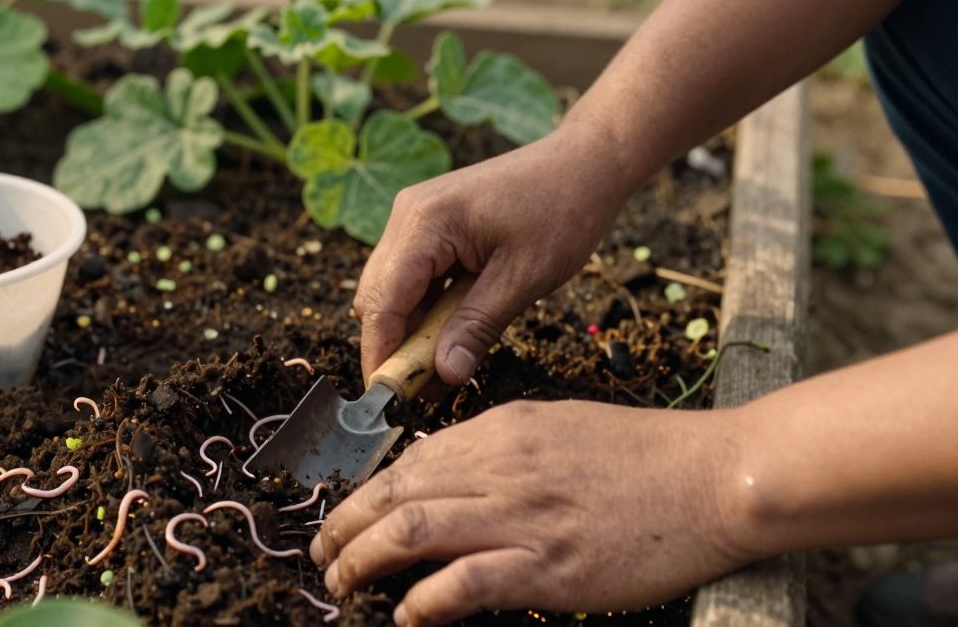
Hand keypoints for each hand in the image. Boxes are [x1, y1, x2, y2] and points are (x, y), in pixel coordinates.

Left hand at [309, 400, 761, 625]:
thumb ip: (500, 450)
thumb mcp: (557, 428)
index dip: (364, 495)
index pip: (409, 463)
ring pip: (414, 531)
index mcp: (501, 430)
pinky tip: (406, 616)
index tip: (344, 519)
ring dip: (365, 561)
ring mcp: (523, 516)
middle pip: (396, 494)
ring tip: (341, 584)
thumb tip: (445, 477)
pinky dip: (424, 601)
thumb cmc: (642, 456)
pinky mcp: (549, 565)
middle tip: (322, 556)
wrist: (713, 478)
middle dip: (344, 527)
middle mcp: (501, 467)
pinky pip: (465, 582)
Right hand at [356, 123, 636, 385]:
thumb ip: (477, 326)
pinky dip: (425, 307)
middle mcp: (408, 214)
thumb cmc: (562, 211)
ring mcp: (416, 215)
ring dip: (410, 328)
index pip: (383, 301)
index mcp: (425, 222)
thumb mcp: (523, 278)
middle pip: (377, 295)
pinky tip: (450, 333)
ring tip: (440, 367)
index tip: (387, 399)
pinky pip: (412, 274)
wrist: (585, 163)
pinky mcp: (430, 222)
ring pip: (391, 288)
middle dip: (392, 345)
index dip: (381, 353)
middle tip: (420, 391)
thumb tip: (445, 374)